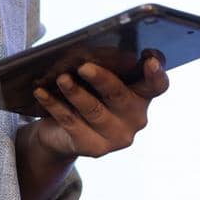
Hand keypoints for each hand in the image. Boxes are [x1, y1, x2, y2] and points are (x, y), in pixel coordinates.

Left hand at [29, 52, 169, 159]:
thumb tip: (85, 51)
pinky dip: (55, 106)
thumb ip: (102, 67)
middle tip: (84, 66)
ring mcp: (117, 136)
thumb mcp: (96, 80)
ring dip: (75, 92)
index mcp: (142, 95)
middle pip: (120, 95)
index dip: (156, 72)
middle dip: (102, 79)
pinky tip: (42, 93)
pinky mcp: (95, 149)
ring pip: (94, 110)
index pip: (158, 84)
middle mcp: (136, 118)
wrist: (61, 134)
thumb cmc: (85, 95)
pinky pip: (72, 123)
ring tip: (61, 78)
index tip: (149, 59)